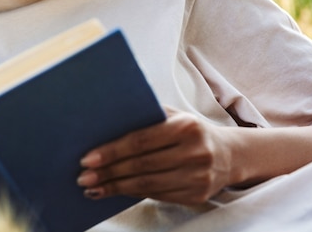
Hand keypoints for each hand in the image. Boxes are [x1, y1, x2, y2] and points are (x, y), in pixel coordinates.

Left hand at [77, 107, 233, 204]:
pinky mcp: (197, 195)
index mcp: (186, 126)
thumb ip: (145, 117)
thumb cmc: (189, 130)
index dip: (112, 151)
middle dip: (108, 172)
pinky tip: (115, 191)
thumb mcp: (173, 116)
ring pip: (147, 185)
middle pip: (141, 165)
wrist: (229, 154)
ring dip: (115, 188)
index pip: (141, 141)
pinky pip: (157, 196)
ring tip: (92, 187)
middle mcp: (195, 152)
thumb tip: (102, 121)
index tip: (87, 158)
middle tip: (83, 177)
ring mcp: (198, 177)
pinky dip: (132, 195)